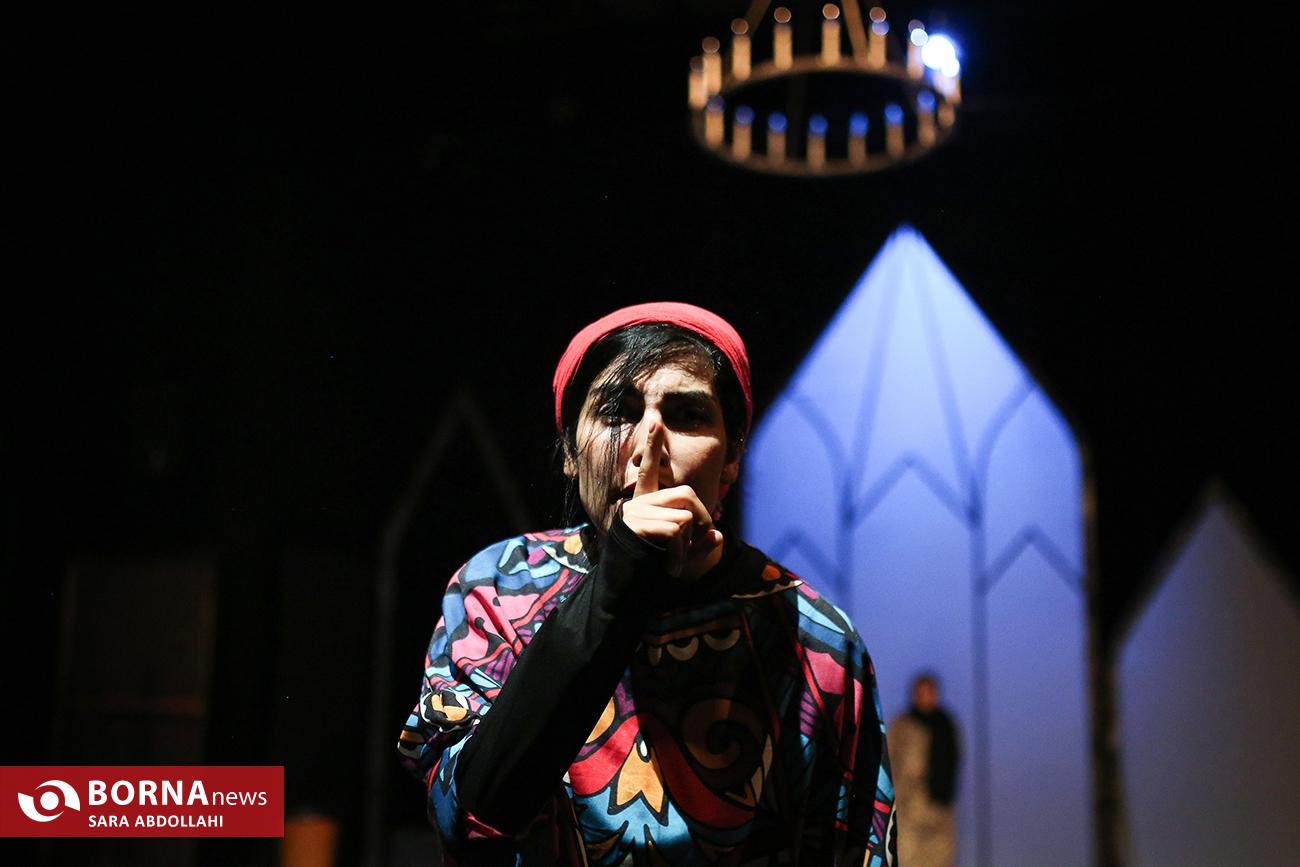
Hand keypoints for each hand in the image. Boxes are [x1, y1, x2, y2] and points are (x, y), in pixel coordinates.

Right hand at [619, 421, 723, 577]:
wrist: (625, 596)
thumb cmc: (651, 576)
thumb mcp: (681, 557)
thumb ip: (700, 545)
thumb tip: (719, 535)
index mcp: (643, 507)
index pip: (648, 472)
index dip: (652, 446)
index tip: (655, 422)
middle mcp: (636, 505)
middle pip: (687, 495)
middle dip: (702, 522)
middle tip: (693, 548)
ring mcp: (635, 514)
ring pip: (686, 516)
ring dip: (689, 544)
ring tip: (672, 563)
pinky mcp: (636, 525)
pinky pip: (677, 529)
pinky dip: (681, 552)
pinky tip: (668, 567)